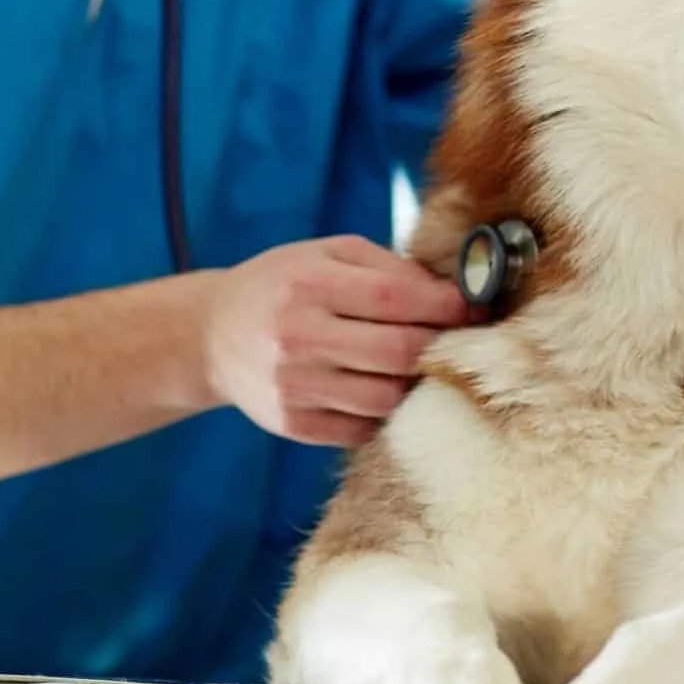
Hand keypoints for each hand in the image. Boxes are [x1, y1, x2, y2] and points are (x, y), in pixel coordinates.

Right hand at [203, 234, 468, 447]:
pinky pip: (363, 428)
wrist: (213, 336)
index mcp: (307, 283)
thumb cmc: (285, 286)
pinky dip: (385, 413)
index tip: (470, 307)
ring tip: (420, 366)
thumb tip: (453, 296)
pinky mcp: (293, 424)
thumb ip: (388, 268)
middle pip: (398, 353)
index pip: (395, 298)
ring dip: (415, 384)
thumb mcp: (325, 255)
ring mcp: (293, 386)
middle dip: (439, 346)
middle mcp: (296, 335)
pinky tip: (385, 390)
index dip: (444, 306)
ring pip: (387, 398)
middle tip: (456, 341)